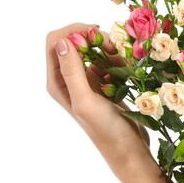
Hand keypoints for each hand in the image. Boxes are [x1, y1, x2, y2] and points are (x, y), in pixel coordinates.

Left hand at [45, 22, 150, 171]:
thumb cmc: (106, 130)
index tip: (98, 36)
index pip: (55, 42)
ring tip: (123, 65)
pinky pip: (107, 63)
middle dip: (95, 40)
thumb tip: (62, 42)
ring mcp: (87, 81)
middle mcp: (69, 79)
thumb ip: (72, 72)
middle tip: (113, 49)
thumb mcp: (86, 101)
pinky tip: (126, 72)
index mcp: (57, 82)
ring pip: (94, 51)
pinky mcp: (104, 84)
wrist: (128, 150)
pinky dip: (118, 62)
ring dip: (109, 51)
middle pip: (75, 42)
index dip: (74, 32)